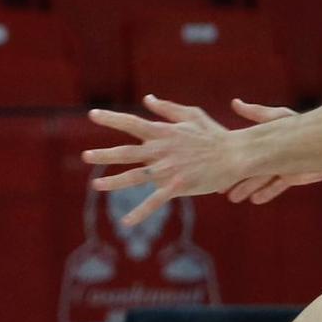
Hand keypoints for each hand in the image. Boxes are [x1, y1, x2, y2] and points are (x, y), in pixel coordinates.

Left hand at [83, 94, 253, 227]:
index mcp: (162, 132)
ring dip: (114, 182)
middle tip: (84, 156)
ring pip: (135, 177)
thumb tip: (147, 99)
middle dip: (104, 155)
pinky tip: (126, 222)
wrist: (236, 156)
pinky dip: (140, 212)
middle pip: (126, 152)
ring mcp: (168, 170)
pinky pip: (154, 201)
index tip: (92, 115)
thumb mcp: (191, 115)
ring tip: (95, 186)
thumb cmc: (215, 134)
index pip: (131, 123)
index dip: (111, 119)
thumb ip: (167, 109)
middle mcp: (161, 151)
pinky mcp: (177, 187)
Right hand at [223, 98, 321, 204]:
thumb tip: (234, 102)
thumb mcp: (277, 117)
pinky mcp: (291, 177)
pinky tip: (255, 200)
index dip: (227, 160)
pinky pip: (276, 186)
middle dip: (233, 179)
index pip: (239, 152)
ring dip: (246, 188)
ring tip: (234, 198)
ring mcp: (278, 167)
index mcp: (259, 141)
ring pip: (259, 180)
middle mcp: (267, 156)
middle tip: (220, 189)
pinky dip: (267, 193)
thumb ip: (256, 112)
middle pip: (246, 169)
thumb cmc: (301, 125)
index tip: (214, 168)